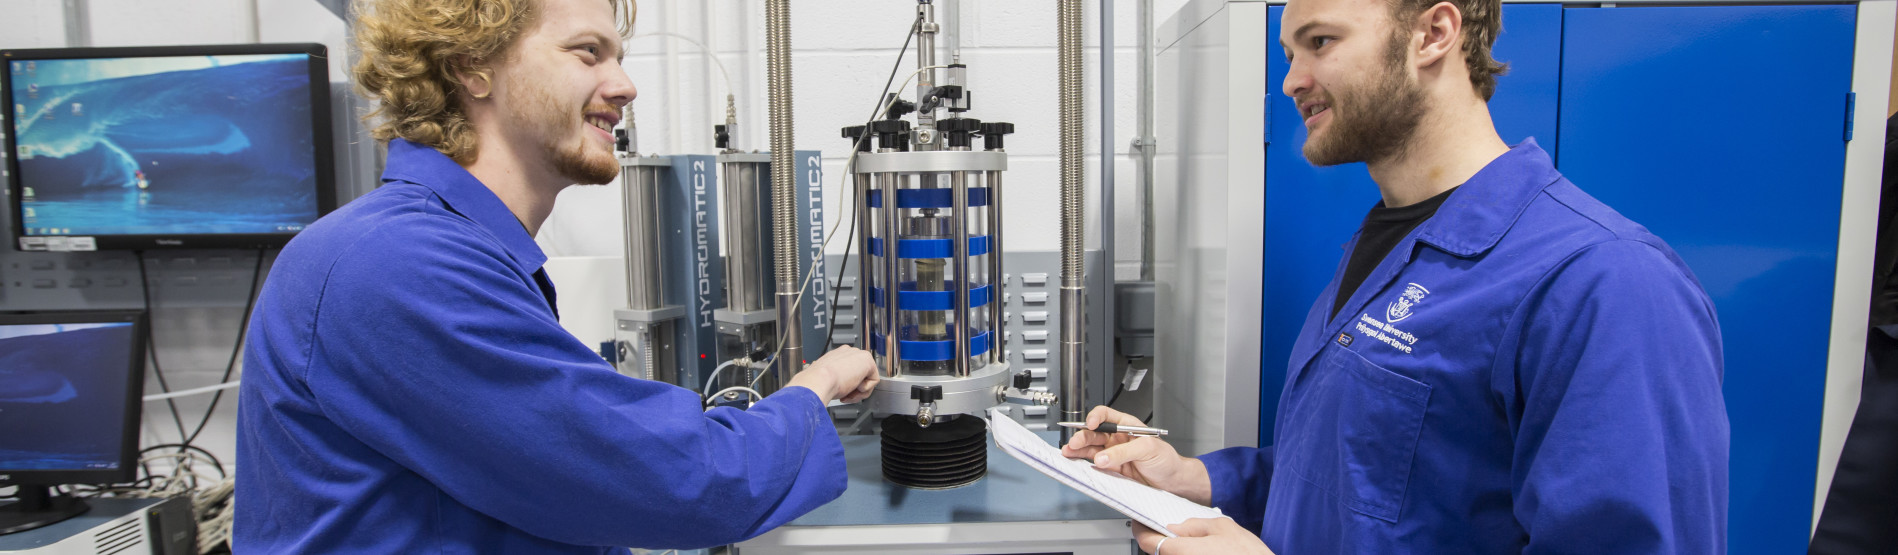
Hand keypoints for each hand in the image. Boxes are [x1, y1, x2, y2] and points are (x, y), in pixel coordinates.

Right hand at [786, 345, 879, 404]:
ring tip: (848, 394)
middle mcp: (848, 352)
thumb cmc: (819, 382)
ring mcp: (858, 355)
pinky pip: (874, 381)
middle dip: (854, 388)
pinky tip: (854, 387)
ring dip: (859, 391)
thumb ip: (835, 377)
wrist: (820, 380)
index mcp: (837, 355)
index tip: (841, 392)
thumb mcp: (826, 378)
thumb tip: (840, 385)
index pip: (850, 370)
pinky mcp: (868, 361)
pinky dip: (865, 389)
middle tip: (845, 395)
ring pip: (867, 378)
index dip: (847, 384)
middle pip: (860, 374)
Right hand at [1061, 406, 1211, 504]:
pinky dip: (1085, 463)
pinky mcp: (1112, 468)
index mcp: (1127, 426)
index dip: (1096, 417)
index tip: (1090, 424)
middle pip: (1094, 433)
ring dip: (1079, 449)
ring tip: (1069, 452)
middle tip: (1075, 443)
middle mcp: (1118, 438)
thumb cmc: (1166, 460)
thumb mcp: (1147, 449)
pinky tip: (1078, 462)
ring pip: (1091, 448)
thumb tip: (1103, 457)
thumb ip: (1123, 452)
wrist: (1171, 481)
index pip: (1106, 415)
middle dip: (1082, 436)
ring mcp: (1114, 453)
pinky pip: (1095, 463)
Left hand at [1134, 519, 1273, 554]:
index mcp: (1183, 552)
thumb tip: (1177, 527)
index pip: (1148, 543)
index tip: (1140, 524)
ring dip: (1178, 550)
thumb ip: (1195, 526)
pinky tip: (1205, 552)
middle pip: (1161, 553)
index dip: (1141, 531)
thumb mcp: (1224, 528)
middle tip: (1174, 531)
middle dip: (1163, 541)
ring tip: (1199, 543)